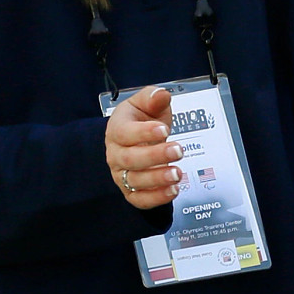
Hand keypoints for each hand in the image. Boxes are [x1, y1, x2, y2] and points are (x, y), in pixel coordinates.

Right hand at [104, 86, 181, 209]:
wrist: (135, 138)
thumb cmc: (140, 120)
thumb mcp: (146, 103)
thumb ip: (153, 97)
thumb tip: (161, 94)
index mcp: (117, 129)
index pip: (124, 133)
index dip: (143, 132)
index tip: (164, 130)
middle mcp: (116, 154)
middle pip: (130, 159)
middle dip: (155, 156)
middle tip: (178, 150)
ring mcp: (122, 174)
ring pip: (135, 181)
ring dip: (157, 179)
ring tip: (177, 174)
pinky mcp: (131, 191)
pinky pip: (139, 199)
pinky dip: (156, 198)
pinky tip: (173, 190)